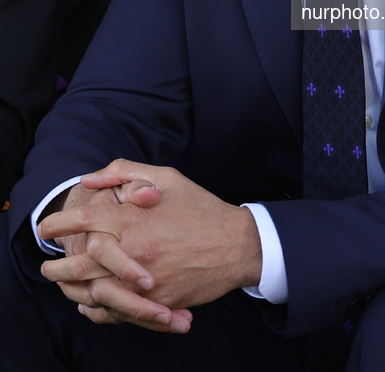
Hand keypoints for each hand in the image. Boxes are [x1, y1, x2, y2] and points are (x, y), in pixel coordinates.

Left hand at [39, 159, 261, 329]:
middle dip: (57, 266)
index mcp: (135, 218)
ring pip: (94, 293)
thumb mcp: (167, 177)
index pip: (85, 219)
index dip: (59, 223)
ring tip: (62, 286)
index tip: (46, 227)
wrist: (237, 245)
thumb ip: (125, 172)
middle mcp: (135, 251)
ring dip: (72, 291)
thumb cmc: (200, 207)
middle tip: (46, 266)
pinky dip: (98, 311)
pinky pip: (118, 313)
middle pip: (81, 264)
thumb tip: (90, 179)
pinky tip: (89, 305)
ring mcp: (145, 281)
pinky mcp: (157, 303)